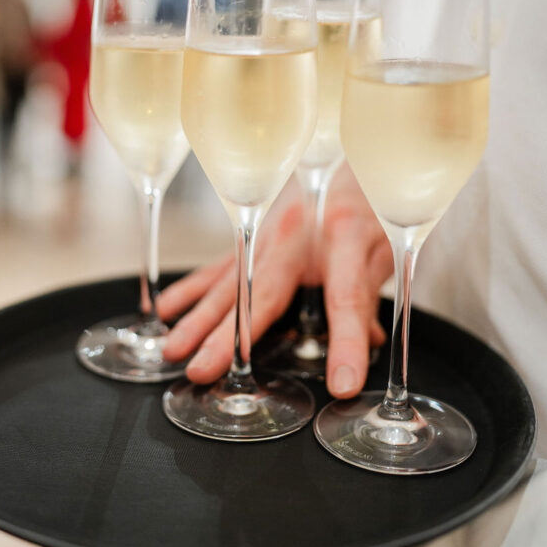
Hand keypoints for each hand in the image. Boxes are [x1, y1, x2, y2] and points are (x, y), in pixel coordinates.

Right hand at [158, 165, 392, 397]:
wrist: (341, 164)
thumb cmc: (365, 210)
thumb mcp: (381, 251)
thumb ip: (368, 299)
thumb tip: (367, 345)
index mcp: (345, 238)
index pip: (347, 297)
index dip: (348, 342)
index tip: (342, 382)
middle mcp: (298, 234)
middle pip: (264, 292)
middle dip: (231, 336)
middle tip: (203, 370)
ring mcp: (266, 235)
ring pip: (230, 281)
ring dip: (199, 318)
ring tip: (173, 348)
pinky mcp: (248, 236)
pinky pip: (217, 266)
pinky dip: (189, 289)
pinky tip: (165, 309)